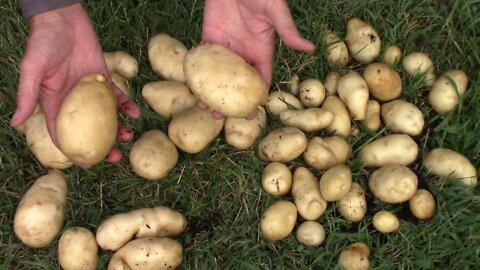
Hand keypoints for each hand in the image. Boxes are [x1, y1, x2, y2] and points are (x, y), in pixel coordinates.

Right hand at [10, 3, 139, 163]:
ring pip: (106, 117)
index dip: (73, 151)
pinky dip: (126, 105)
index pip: (63, 134)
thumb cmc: (42, 42)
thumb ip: (27, 96)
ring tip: (128, 137)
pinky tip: (135, 113)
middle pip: (89, 130)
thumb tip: (14, 122)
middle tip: (115, 157)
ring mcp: (90, 91)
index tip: (87, 165)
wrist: (63, 19)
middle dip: (102, 145)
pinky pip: (117, 96)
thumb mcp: (32, 70)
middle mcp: (74, 101)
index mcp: (54, 103)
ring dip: (117, 128)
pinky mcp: (103, 78)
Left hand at [201, 0, 314, 118]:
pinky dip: (198, 73)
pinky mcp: (209, 37)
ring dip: (211, 92)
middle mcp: (243, 52)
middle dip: (230, 101)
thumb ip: (288, 31)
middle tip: (222, 118)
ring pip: (218, 75)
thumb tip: (310, 48)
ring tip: (204, 108)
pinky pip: (203, 59)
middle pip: (237, 83)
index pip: (261, 79)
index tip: (251, 114)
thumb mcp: (276, 11)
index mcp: (262, 50)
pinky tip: (192, 88)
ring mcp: (226, 46)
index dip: (257, 97)